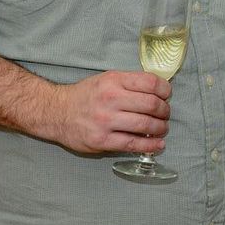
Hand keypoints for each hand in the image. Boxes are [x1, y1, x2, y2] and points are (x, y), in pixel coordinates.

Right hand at [50, 70, 171, 153]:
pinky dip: (150, 145)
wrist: (57, 112)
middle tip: (165, 114)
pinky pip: (133, 144)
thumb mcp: (108, 79)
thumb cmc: (86, 95)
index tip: (167, 95)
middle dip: (165, 111)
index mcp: (114, 81)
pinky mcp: (102, 140)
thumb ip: (131, 83)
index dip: (165, 90)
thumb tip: (159, 91)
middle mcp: (111, 99)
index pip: (151, 83)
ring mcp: (106, 121)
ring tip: (162, 129)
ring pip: (145, 125)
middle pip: (151, 105)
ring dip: (161, 128)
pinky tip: (158, 145)